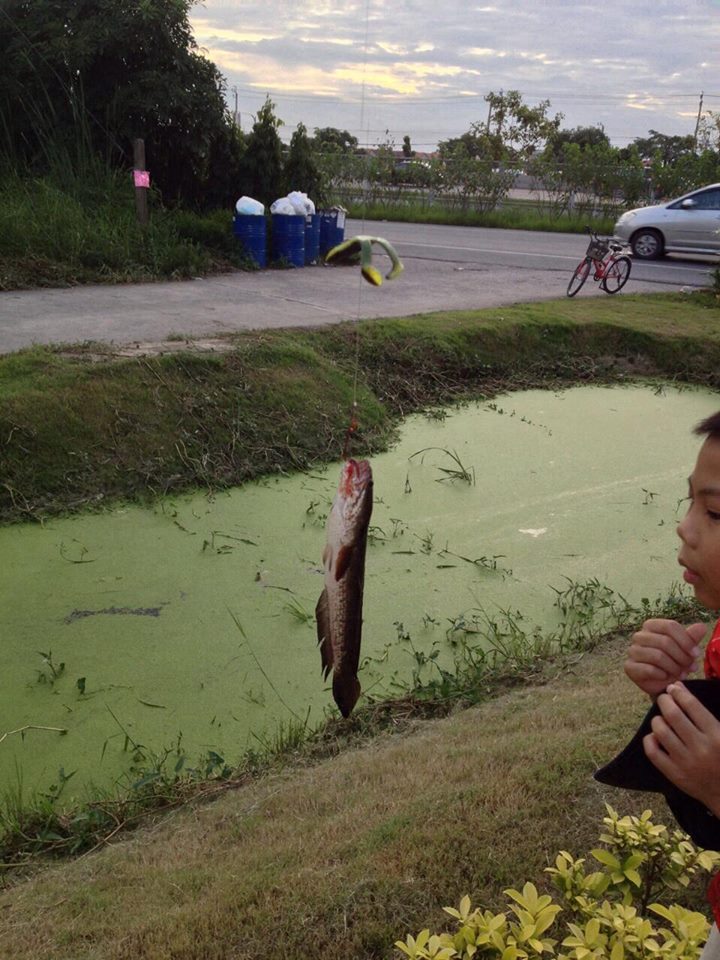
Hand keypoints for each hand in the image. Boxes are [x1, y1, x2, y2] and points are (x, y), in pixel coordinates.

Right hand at [624, 620, 705, 696]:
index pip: (670, 626)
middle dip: (681, 656)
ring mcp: (632, 651)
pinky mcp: (629, 666)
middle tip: (690, 667)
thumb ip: (692, 637)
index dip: (686, 640)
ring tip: (681, 673)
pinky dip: (662, 675)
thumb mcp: (685, 648)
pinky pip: (649, 669)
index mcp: (651, 625)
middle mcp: (639, 636)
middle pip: (665, 641)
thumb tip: (702, 626)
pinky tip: (667, 677)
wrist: (661, 681)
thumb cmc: (674, 661)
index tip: (696, 654)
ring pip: (657, 656)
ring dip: (673, 667)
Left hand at [643, 681, 719, 816]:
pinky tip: (655, 736)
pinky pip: (653, 752)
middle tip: (664, 698)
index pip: (692, 705)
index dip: (679, 692)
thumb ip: (706, 715)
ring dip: (657, 719)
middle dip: (665, 701)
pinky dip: (650, 739)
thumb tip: (680, 689)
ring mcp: (685, 762)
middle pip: (673, 714)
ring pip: (661, 731)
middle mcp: (700, 747)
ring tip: (661, 718)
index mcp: (716, 735)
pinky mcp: (674, 774)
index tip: (674, 688)